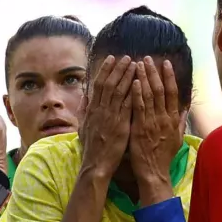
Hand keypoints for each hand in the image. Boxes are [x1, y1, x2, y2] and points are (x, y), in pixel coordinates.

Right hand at [79, 55, 136, 176]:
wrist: (96, 164)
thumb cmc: (91, 148)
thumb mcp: (82, 127)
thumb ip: (83, 110)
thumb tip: (84, 95)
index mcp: (92, 109)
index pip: (98, 84)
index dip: (106, 70)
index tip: (112, 58)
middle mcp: (101, 110)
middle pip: (109, 83)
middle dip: (118, 68)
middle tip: (127, 57)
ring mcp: (111, 117)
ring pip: (119, 91)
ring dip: (127, 76)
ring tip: (135, 64)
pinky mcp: (121, 125)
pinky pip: (128, 105)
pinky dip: (133, 93)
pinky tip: (140, 83)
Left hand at [129, 57, 186, 205]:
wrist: (154, 172)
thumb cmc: (164, 156)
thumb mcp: (178, 137)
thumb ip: (181, 120)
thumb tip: (186, 106)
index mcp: (173, 119)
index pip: (172, 92)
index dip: (169, 76)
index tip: (165, 63)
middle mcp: (164, 118)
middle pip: (160, 90)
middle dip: (154, 72)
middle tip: (148, 58)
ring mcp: (152, 122)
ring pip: (149, 95)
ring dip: (143, 78)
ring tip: (138, 64)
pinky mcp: (140, 128)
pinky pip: (139, 107)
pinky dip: (136, 94)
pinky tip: (133, 82)